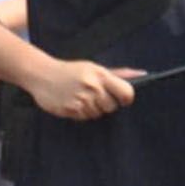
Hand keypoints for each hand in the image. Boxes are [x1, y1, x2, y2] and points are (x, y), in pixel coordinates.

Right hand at [23, 58, 140, 121]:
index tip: (121, 99)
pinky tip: (73, 102)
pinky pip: (84, 118)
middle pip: (112, 107)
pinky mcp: (71, 109)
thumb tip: (143, 74)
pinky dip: (80, 113)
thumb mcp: (94, 67)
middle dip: (105, 103)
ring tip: (80, 97)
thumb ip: (118, 74)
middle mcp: (93, 88)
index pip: (126, 93)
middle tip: (93, 95)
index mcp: (101, 75)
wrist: (41, 74)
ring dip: (91, 109)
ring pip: (98, 114)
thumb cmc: (71, 70)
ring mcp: (81, 100)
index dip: (126, 98)